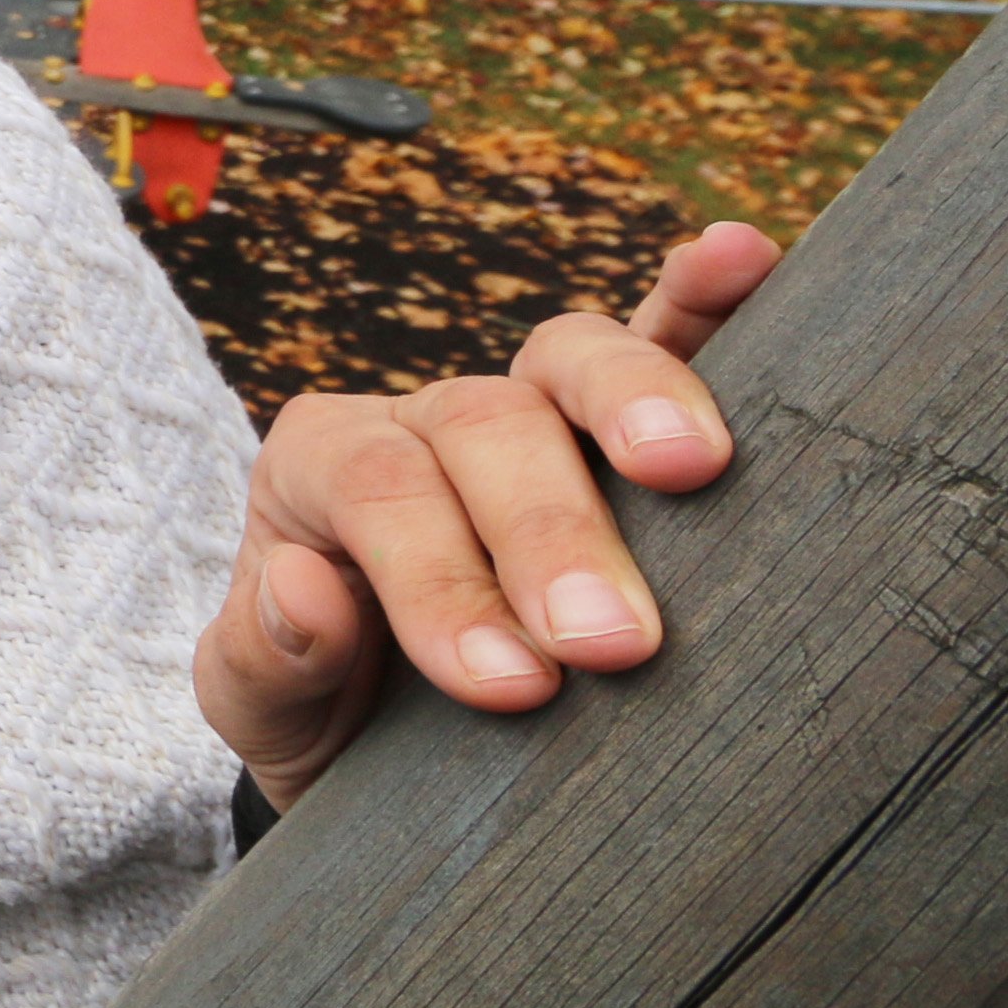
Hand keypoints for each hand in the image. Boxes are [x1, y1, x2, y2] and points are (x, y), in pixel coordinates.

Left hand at [197, 220, 777, 813]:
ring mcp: (529, 410)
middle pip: (486, 420)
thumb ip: (265, 657)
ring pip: (574, 358)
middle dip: (551, 528)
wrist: (400, 750)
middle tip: (611, 643)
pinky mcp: (623, 425)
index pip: (376, 486)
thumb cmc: (330, 715)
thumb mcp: (262, 710)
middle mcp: (424, 419)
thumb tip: (303, 584)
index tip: (510, 685)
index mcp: (322, 467)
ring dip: (639, 399)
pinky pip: (665, 336)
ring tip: (695, 463)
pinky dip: (704, 300)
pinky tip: (744, 258)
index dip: (440, 576)